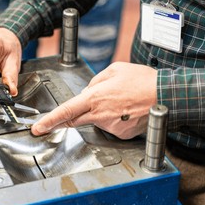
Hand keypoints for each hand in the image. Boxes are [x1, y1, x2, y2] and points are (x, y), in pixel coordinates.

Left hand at [31, 62, 157, 138]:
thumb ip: (95, 81)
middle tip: (72, 113)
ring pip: (95, 121)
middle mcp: (100, 115)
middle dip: (68, 118)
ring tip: (118, 103)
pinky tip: (126, 111)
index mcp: (94, 97)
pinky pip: (111, 127)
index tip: (38, 128)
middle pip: (75, 120)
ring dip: (100, 113)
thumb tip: (87, 91)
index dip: (49, 121)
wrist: (167, 95)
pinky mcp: (121, 135)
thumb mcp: (114, 70)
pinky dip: (114, 120)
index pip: (66, 111)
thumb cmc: (142, 80)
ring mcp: (111, 127)